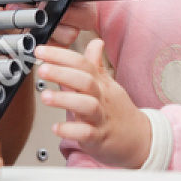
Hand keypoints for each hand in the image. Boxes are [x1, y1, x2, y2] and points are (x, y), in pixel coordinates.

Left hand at [34, 37, 150, 167]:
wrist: (139, 138)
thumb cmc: (118, 111)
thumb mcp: (109, 84)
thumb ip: (96, 64)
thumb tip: (95, 42)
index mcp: (100, 83)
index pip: (82, 63)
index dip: (61, 55)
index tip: (41, 51)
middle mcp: (101, 97)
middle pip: (85, 80)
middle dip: (62, 73)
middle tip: (42, 69)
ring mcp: (101, 117)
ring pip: (87, 105)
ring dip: (65, 99)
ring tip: (45, 96)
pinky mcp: (99, 137)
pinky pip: (86, 133)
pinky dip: (71, 130)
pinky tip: (56, 128)